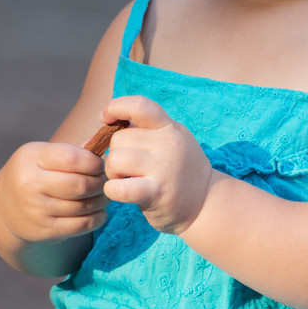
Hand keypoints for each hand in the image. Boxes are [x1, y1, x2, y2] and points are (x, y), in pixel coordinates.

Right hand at [0, 141, 107, 244]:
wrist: (5, 207)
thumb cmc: (33, 174)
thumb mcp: (43, 155)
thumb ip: (72, 151)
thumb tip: (102, 146)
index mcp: (31, 158)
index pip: (73, 159)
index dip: (94, 162)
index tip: (100, 165)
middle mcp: (30, 184)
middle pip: (81, 185)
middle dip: (101, 182)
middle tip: (106, 181)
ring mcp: (36, 210)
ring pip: (84, 206)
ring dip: (102, 200)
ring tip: (103, 195)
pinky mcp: (44, 231)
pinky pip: (82, 225)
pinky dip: (98, 218)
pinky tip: (99, 211)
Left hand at [100, 96, 212, 234]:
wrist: (206, 203)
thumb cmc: (179, 171)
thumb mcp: (170, 141)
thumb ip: (143, 132)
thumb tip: (101, 129)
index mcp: (169, 128)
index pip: (139, 106)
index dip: (115, 107)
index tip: (106, 119)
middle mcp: (168, 144)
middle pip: (119, 138)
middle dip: (114, 153)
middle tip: (125, 167)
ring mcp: (163, 168)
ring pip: (116, 160)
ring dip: (112, 172)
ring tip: (124, 179)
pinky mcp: (156, 193)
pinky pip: (119, 188)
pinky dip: (112, 190)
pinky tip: (120, 192)